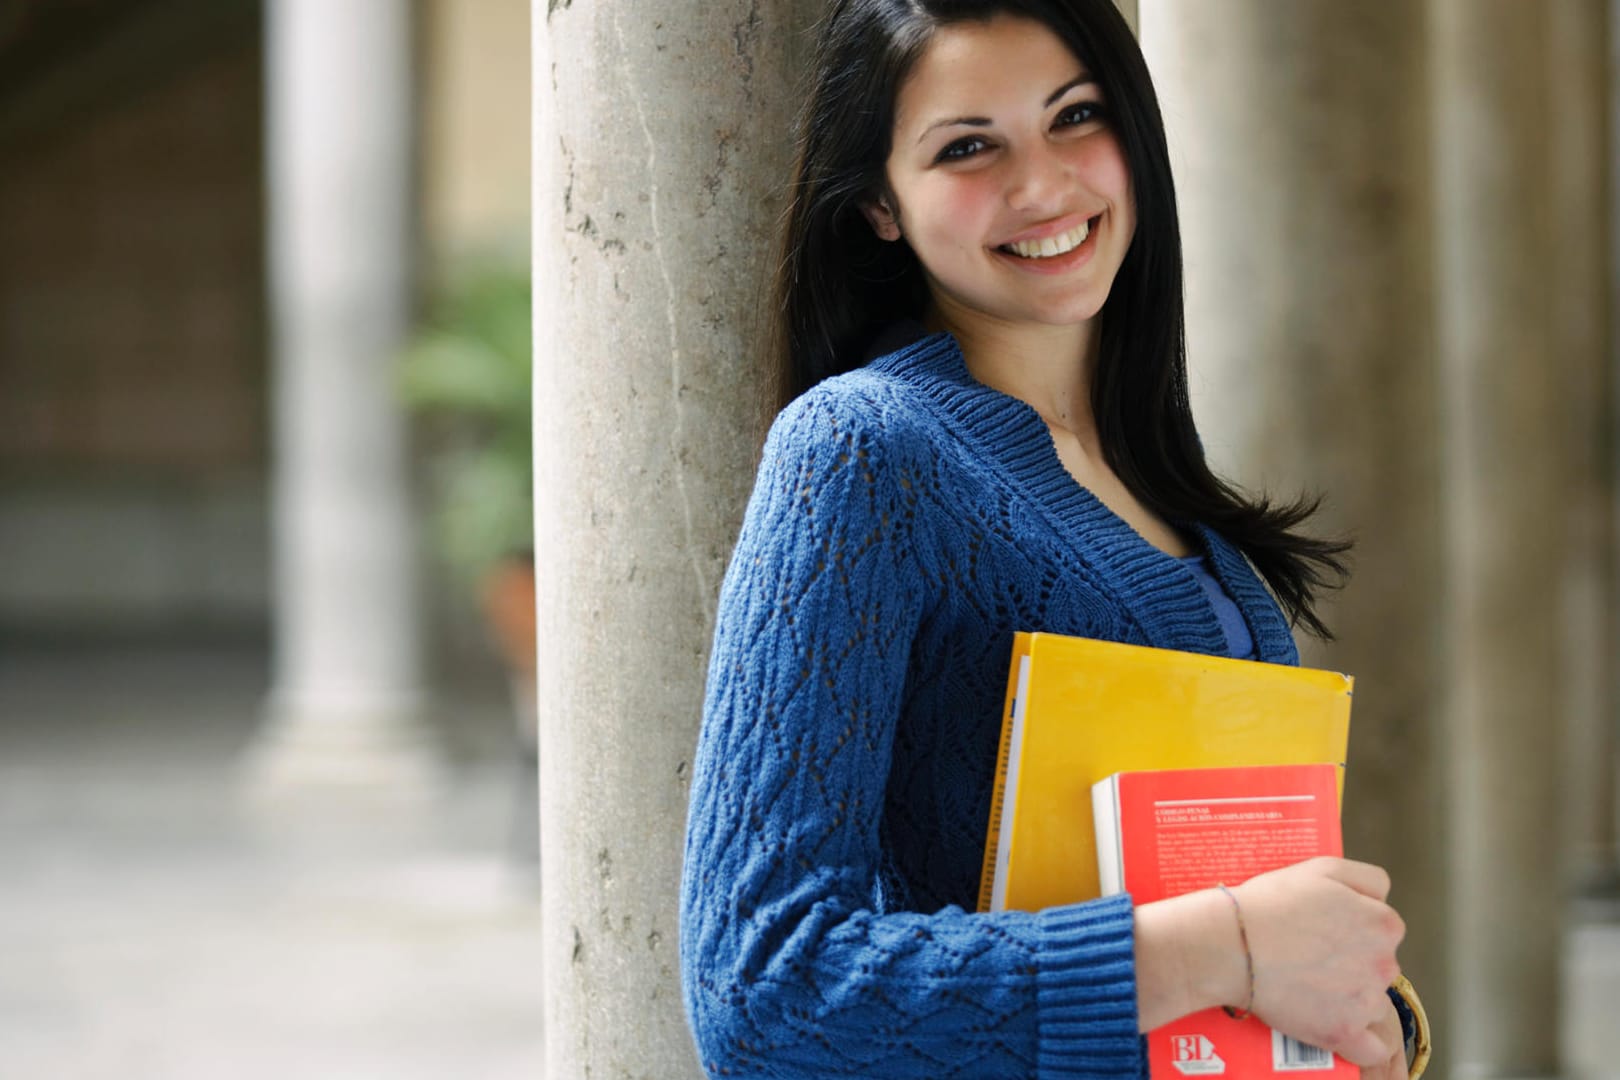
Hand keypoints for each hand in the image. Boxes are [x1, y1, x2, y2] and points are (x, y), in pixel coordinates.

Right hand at [1231, 857, 1404, 1066]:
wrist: (1232, 943)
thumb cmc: (1270, 904)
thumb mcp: (1322, 867)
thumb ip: (1368, 879)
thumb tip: (1383, 898)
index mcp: (1384, 924)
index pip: (1383, 931)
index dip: (1353, 930)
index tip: (1325, 933)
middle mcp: (1385, 963)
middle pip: (1379, 968)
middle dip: (1353, 965)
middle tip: (1310, 959)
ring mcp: (1366, 1000)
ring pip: (1373, 1005)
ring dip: (1350, 1001)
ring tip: (1308, 989)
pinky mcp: (1344, 1032)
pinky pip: (1372, 1050)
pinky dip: (1360, 1043)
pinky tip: (1338, 1028)